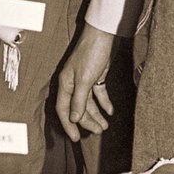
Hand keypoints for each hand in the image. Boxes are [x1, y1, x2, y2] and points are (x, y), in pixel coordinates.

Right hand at [55, 25, 115, 141]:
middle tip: (98, 132)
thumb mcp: (85, 80)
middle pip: (78, 108)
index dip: (69, 125)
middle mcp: (72, 84)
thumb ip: (79, 100)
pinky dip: (104, 102)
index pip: (63, 110)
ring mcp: (84, 81)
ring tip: (105, 126)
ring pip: (89, 103)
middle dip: (87, 121)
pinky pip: (98, 94)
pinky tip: (110, 111)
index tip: (76, 138)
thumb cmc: (90, 54)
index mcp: (65, 84)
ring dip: (97, 114)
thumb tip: (73, 118)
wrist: (102, 35)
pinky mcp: (95, 76)